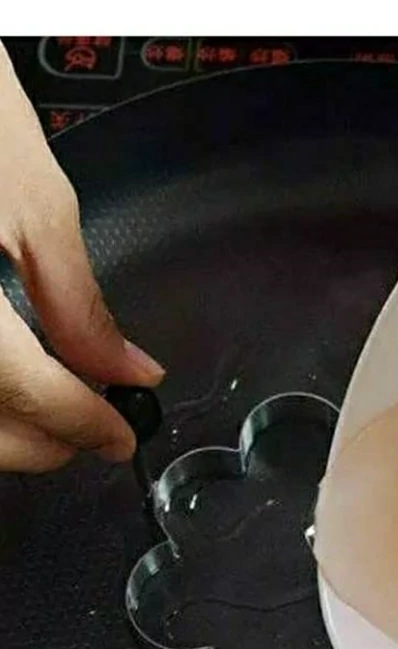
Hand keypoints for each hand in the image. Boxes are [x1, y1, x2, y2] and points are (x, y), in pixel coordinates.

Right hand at [0, 43, 163, 471]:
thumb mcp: (31, 199)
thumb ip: (79, 302)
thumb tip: (127, 368)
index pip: (25, 391)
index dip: (83, 424)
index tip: (119, 437)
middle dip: (43, 442)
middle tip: (92, 430)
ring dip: (5, 434)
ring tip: (52, 414)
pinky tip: (4, 391)